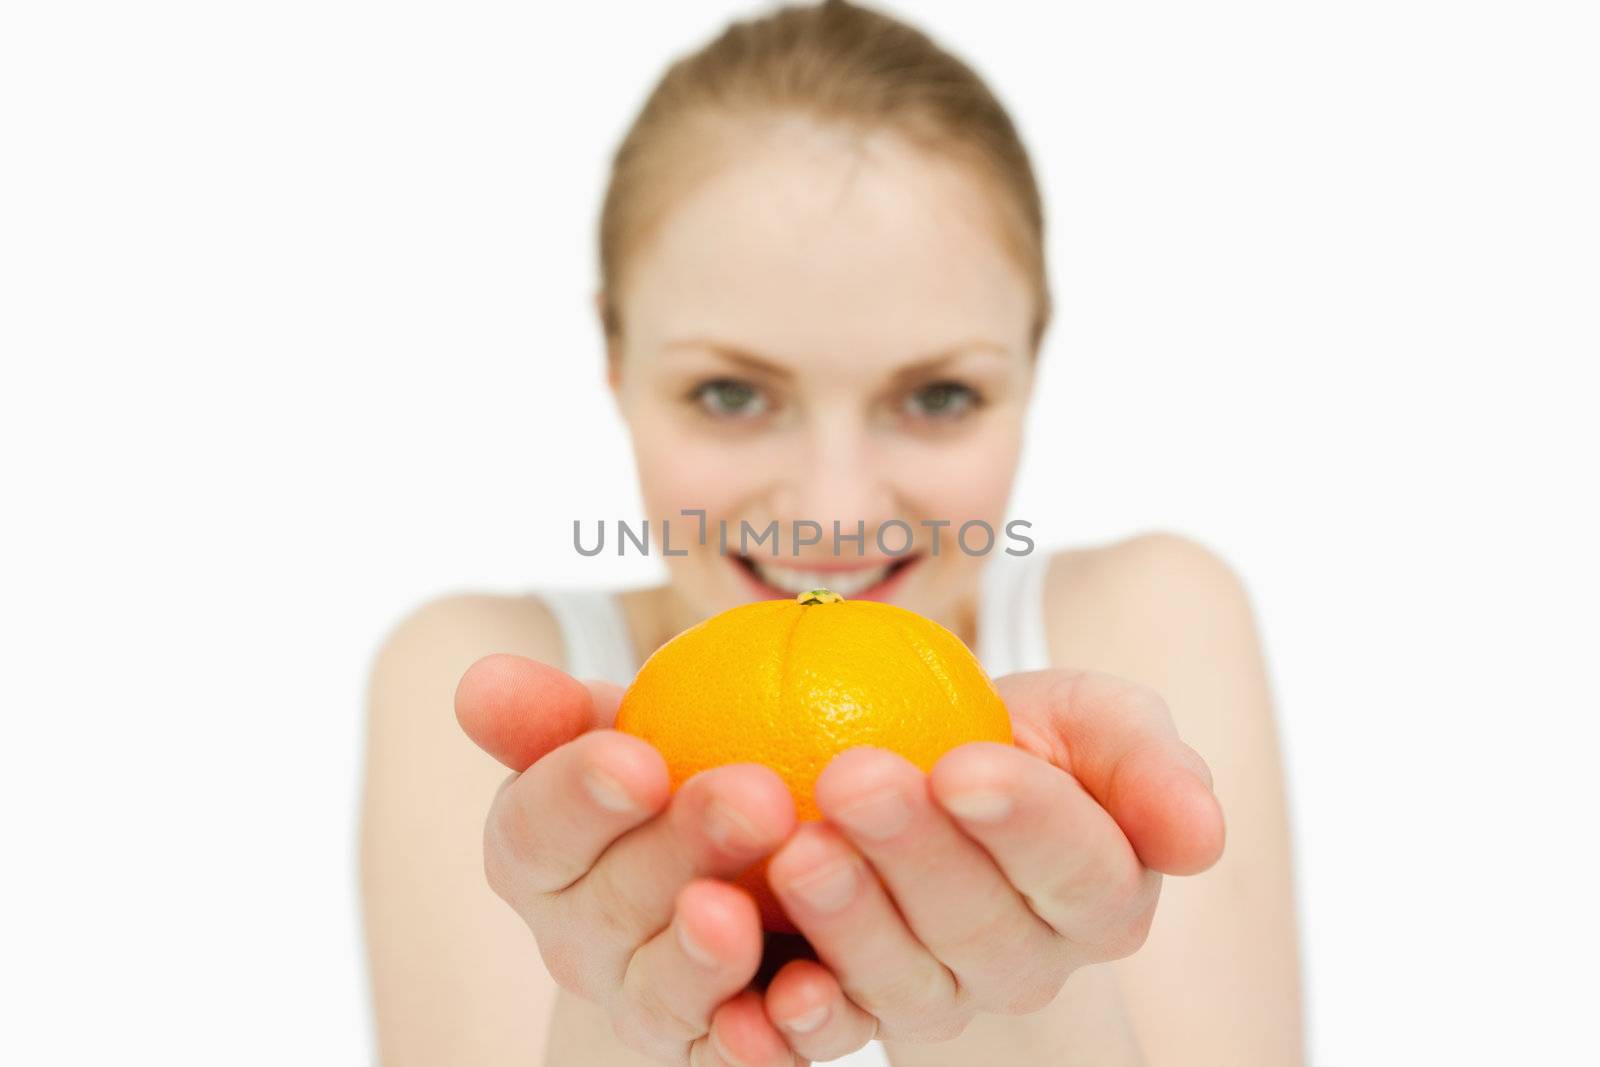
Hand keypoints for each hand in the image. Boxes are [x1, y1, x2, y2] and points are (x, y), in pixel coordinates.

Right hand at [456, 653, 807, 1065]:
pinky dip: (770, 1039)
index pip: (536, 830)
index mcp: (534, 855)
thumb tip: (480, 684)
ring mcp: (648, 1006)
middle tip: (756, 797)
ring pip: (665, 996)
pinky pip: (739, 1058)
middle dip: (679, 854)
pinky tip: (809, 995)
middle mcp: (576, 944)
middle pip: (612, 908)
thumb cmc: (669, 764)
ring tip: (749, 915)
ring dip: (707, 959)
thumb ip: (552, 709)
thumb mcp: (615, 723)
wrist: (733, 863)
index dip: (580, 798)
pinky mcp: (717, 1053)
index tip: (637, 759)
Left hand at [754, 668, 1225, 1057]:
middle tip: (852, 780)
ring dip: (847, 921)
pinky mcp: (860, 1010)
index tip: (964, 767)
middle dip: (913, 853)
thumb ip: (1148, 763)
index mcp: (1103, 895)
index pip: (1076, 865)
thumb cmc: (1022, 740)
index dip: (1024, 821)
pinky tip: (767, 988)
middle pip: (976, 923)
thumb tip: (1203, 834)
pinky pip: (833, 1028)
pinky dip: (800, 1017)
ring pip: (902, 978)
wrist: (929, 771)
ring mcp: (944, 996)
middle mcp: (1030, 964)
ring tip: (796, 851)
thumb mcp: (1094, 722)